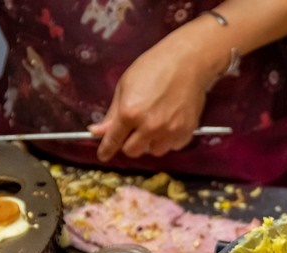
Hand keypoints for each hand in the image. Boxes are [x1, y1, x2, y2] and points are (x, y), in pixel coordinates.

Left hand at [88, 39, 215, 161]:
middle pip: (133, 151)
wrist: (188, 63)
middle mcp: (149, 127)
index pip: (114, 140)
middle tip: (134, 131)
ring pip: (154, 151)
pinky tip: (169, 124)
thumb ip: (113, 113)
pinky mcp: (186, 132)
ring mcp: (170, 131)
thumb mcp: (125, 85)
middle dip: (130, 143)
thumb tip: (98, 131)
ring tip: (154, 126)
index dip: (106, 149)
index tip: (103, 155)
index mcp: (129, 113)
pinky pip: (173, 146)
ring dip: (151, 142)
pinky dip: (168, 140)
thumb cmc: (154, 67)